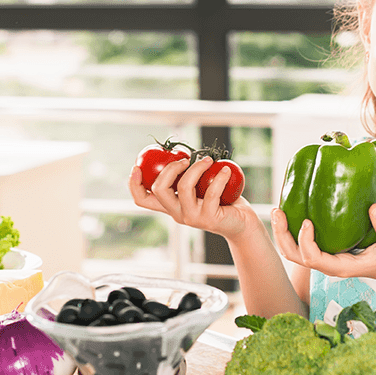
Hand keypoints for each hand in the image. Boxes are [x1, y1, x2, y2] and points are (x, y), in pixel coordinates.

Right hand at [129, 156, 249, 238]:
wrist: (241, 224)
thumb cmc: (222, 202)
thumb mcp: (200, 188)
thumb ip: (189, 175)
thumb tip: (183, 151)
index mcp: (170, 206)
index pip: (142, 200)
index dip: (134, 184)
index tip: (137, 166)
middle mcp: (177, 213)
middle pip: (159, 190)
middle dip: (170, 168)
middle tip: (185, 159)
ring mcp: (192, 217)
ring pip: (184, 188)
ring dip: (196, 167)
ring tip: (209, 160)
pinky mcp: (209, 218)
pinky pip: (211, 193)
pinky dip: (219, 177)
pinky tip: (226, 170)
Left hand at [271, 203, 375, 280]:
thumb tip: (374, 207)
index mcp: (340, 267)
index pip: (312, 259)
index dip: (305, 241)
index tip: (307, 221)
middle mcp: (326, 264)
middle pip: (294, 256)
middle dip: (282, 235)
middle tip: (278, 211)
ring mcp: (323, 258)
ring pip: (293, 251)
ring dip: (282, 232)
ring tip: (278, 210)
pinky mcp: (324, 249)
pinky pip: (300, 242)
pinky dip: (291, 229)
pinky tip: (291, 209)